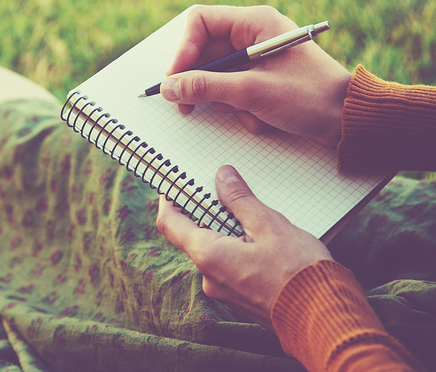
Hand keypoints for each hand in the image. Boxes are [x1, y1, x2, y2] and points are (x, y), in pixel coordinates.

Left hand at [156, 165, 331, 328]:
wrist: (326, 320)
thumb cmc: (299, 273)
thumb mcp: (269, 225)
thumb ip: (240, 200)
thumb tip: (221, 176)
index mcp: (208, 256)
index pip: (170, 223)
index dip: (169, 200)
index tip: (175, 184)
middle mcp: (209, 277)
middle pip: (193, 236)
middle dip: (206, 212)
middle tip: (223, 190)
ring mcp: (224, 292)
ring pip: (215, 251)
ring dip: (227, 231)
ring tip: (252, 214)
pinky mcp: (241, 299)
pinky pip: (230, 267)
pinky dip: (238, 249)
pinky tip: (262, 240)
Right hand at [161, 5, 350, 145]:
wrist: (350, 120)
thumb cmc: (309, 97)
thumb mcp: (251, 92)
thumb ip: (205, 87)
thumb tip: (168, 87)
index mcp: (254, 22)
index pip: (200, 22)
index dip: (183, 49)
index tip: (175, 79)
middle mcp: (253, 34)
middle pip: (204, 51)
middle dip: (199, 81)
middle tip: (185, 107)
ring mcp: (257, 57)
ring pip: (216, 75)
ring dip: (224, 100)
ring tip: (245, 113)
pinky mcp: (261, 78)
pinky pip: (233, 89)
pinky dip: (240, 108)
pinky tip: (260, 119)